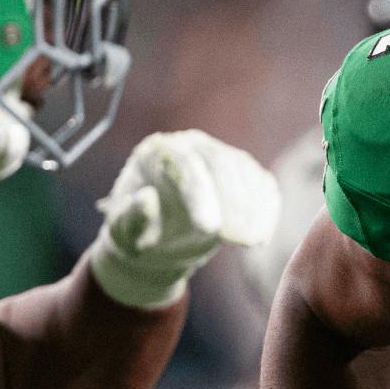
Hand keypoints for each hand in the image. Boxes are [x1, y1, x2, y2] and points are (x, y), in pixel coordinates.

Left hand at [90, 130, 281, 307]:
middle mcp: (191, 145)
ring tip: (251, 243)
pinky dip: (266, 211)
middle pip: (220, 163)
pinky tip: (260, 238)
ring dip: (252, 208)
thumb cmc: (137, 232)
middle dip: (232, 202)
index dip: (200, 194)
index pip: (184, 164)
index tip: (209, 229)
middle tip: (237, 240)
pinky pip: (261, 185)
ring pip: (244, 172)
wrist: (159, 238)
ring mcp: (220, 155)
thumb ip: (131, 216)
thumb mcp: (124, 231)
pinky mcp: (243, 173)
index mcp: (158, 152)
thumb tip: (147, 198)